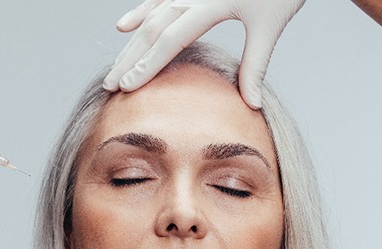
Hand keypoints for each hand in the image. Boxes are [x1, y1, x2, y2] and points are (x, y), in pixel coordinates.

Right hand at [103, 0, 305, 108]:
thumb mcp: (271, 25)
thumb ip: (256, 65)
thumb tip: (251, 105)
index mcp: (210, 4)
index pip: (169, 40)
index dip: (146, 65)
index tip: (128, 87)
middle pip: (152, 29)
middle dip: (129, 60)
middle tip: (110, 86)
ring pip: (151, 15)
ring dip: (130, 43)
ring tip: (114, 67)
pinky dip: (140, 12)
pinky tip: (125, 26)